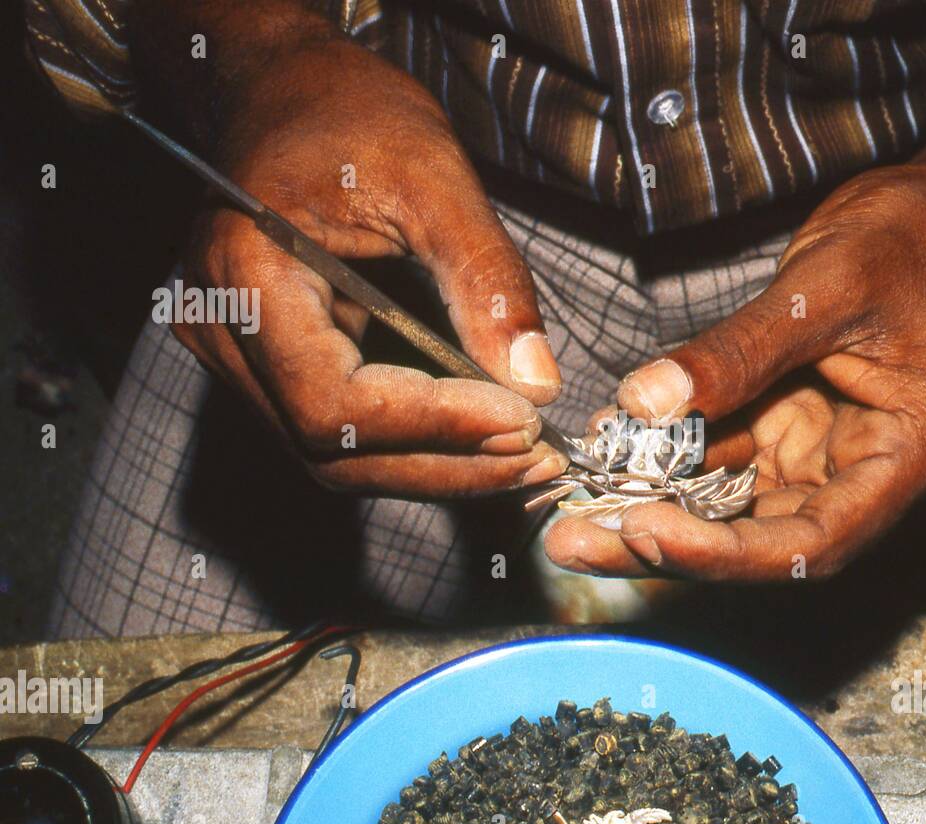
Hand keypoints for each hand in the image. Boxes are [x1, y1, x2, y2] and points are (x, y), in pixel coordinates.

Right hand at [169, 22, 565, 497]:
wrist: (285, 86)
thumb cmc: (346, 111)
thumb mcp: (433, 177)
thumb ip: (486, 281)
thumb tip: (536, 384)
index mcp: (245, 274)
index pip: (333, 403)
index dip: (434, 426)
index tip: (521, 423)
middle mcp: (219, 328)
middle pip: (332, 450)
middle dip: (445, 464)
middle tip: (538, 458)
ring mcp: (232, 351)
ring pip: (334, 457)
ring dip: (435, 467)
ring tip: (522, 457)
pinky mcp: (262, 361)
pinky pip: (336, 431)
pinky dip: (413, 444)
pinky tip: (479, 437)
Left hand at [545, 168, 925, 579]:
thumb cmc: (915, 241)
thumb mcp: (825, 288)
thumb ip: (741, 351)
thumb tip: (646, 401)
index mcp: (905, 459)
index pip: (814, 542)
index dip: (726, 554)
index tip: (644, 533)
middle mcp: (862, 475)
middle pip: (760, 541)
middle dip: (667, 546)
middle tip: (574, 543)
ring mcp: (821, 452)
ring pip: (731, 505)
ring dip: (655, 506)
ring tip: (573, 507)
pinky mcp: (790, 424)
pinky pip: (722, 453)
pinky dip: (667, 453)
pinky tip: (611, 440)